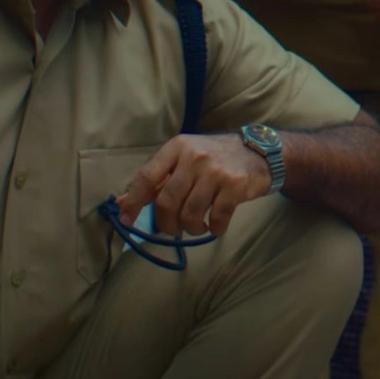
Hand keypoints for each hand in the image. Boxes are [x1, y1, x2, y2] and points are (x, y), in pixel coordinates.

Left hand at [120, 133, 271, 236]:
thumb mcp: (183, 159)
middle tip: (172, 229)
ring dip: (191, 229)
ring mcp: (216, 171)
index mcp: (176, 148)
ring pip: (190, 214)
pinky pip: (217, 219)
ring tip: (196, 227)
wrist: (258, 151)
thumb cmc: (214, 158)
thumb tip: (121, 202)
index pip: (146, 177)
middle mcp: (194, 157)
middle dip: (166, 224)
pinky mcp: (235, 186)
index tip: (126, 221)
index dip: (133, 202)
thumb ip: (155, 180)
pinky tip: (215, 226)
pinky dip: (214, 229)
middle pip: (167, 202)